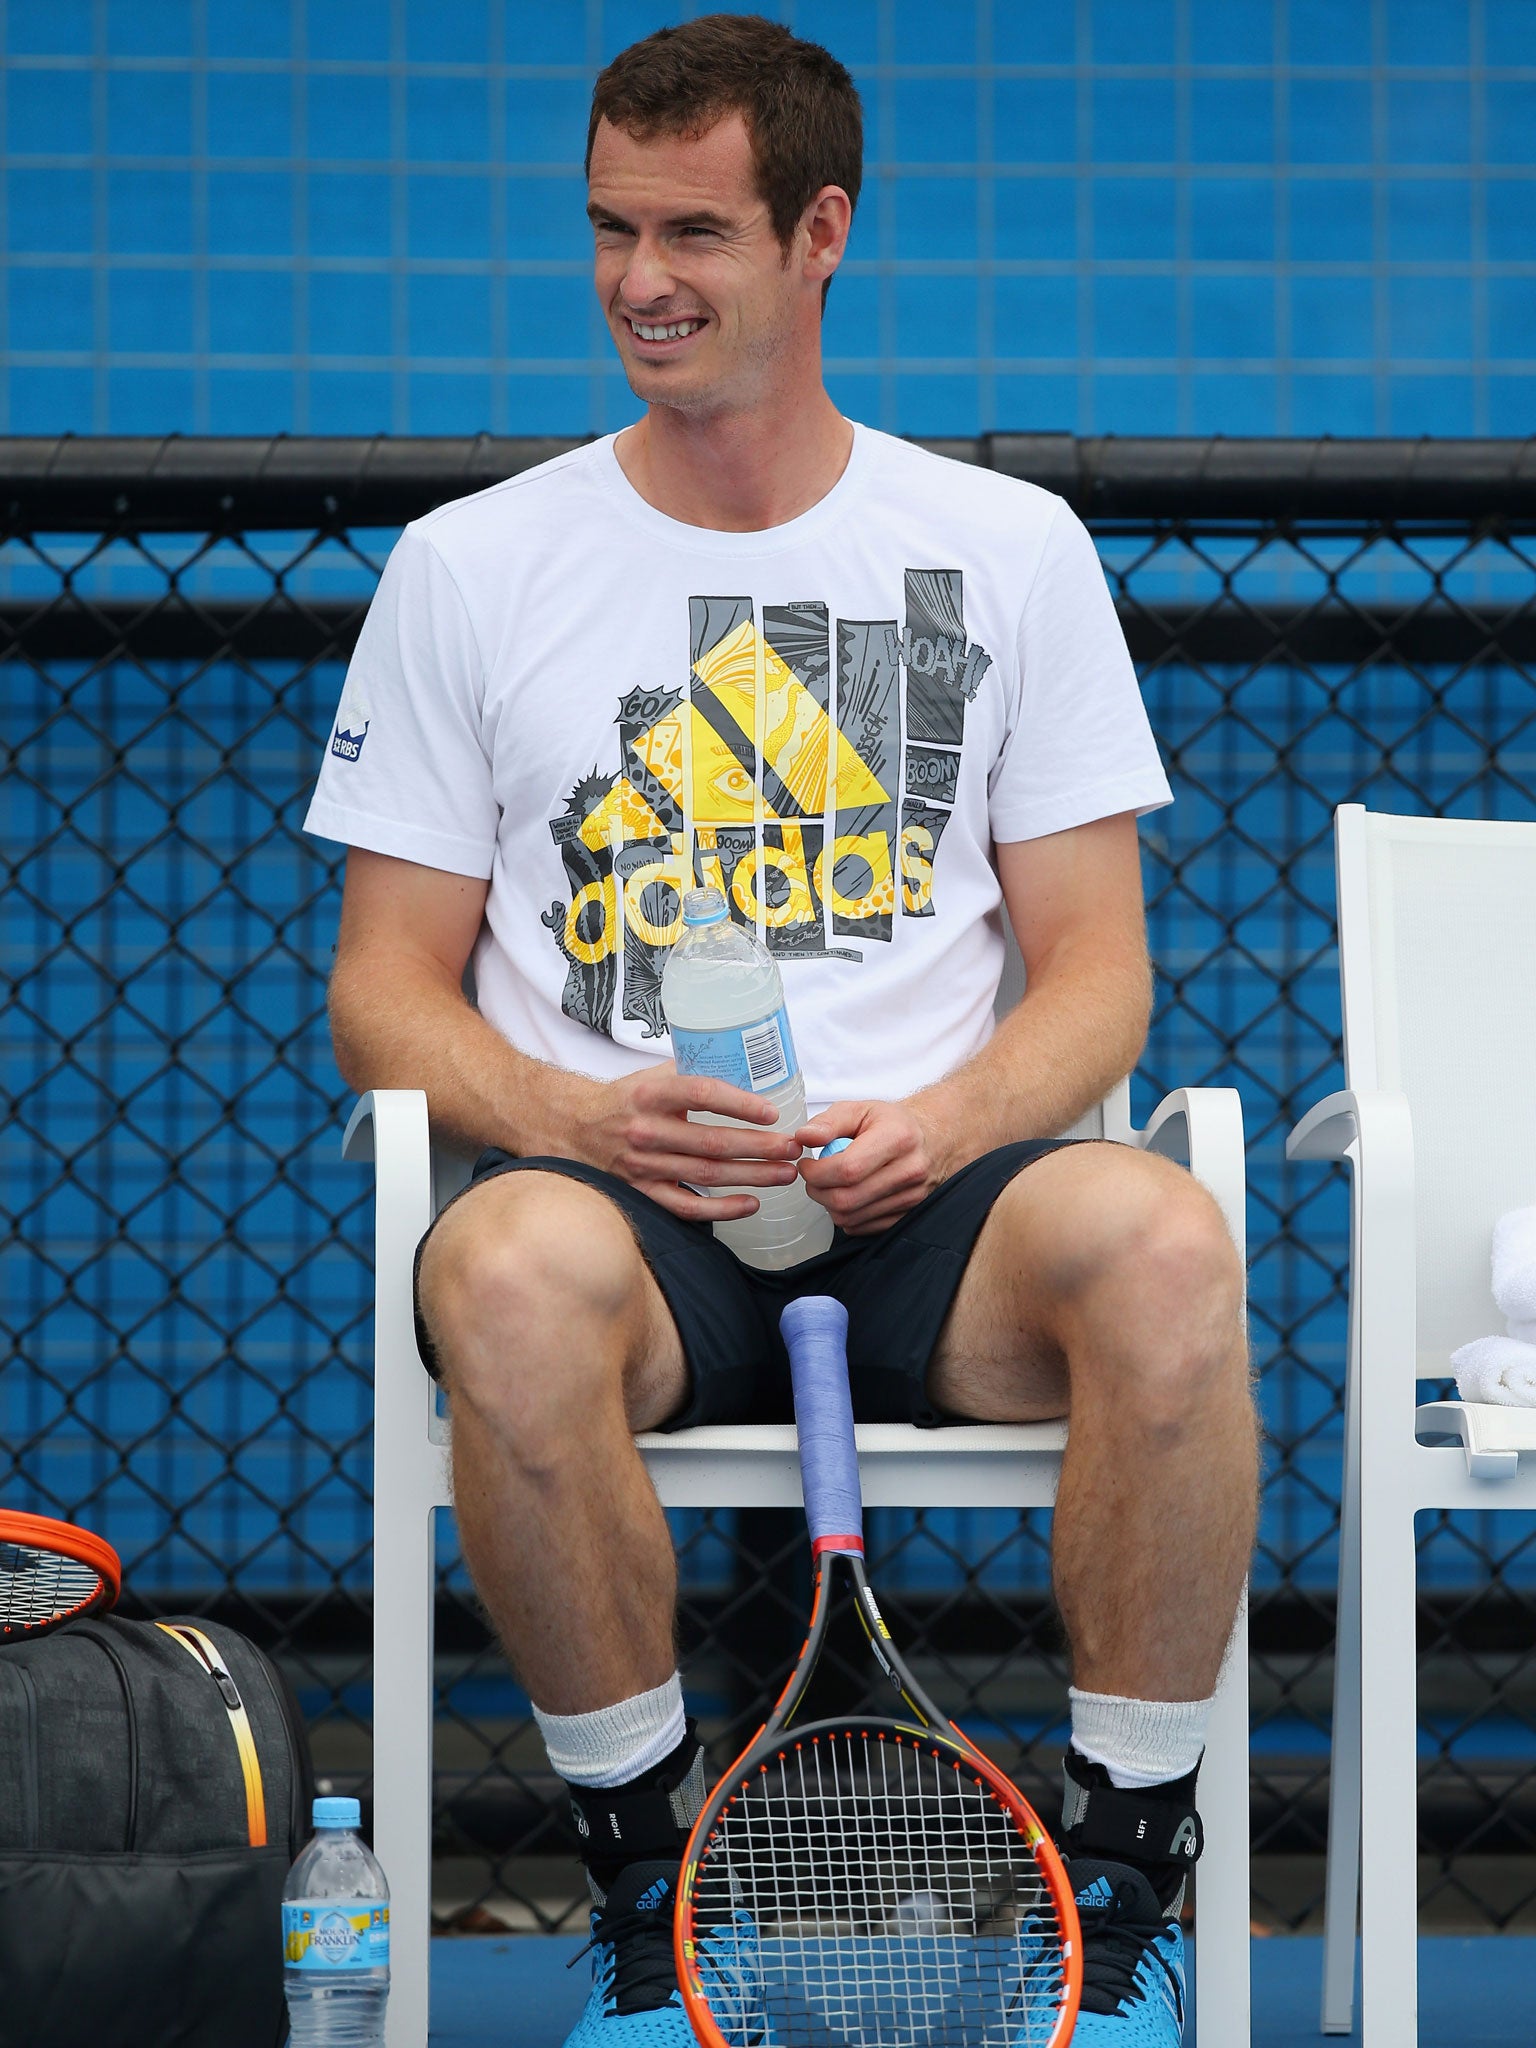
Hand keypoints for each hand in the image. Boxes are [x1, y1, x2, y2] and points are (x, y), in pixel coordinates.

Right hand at [567, 1066, 802, 1222]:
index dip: (739, 1103)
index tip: (772, 1111)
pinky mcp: (642, 1193)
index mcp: (649, 1094)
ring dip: (752, 1176)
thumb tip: (744, 1066)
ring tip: (785, 1173)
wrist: (574, 1129)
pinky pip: (687, 1207)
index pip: (700, 1094)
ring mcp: (643, 1166)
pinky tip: (751, 1204)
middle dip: (760, 1146)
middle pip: (712, 1141)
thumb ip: (691, 1073)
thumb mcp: (651, 1077)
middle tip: (792, 1147)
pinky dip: (722, 1209)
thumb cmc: (624, 1101)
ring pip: (707, 1174)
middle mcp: (645, 1130)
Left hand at [795, 1099, 956, 1234]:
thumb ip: (828, 1122)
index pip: (848, 1169)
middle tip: (813, 1177)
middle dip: (818, 1191)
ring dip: (829, 1205)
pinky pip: (863, 1228)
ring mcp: (912, 1197)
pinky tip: (849, 1195)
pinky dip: (846, 1216)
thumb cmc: (893, 1124)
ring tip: (830, 1184)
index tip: (807, 1164)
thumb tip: (804, 1137)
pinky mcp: (908, 1215)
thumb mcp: (860, 1110)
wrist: (933, 1140)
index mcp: (898, 1138)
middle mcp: (910, 1170)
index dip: (817, 1172)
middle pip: (847, 1199)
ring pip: (852, 1217)